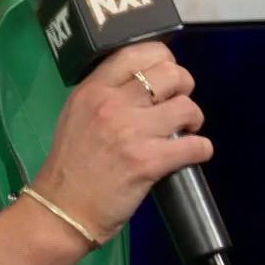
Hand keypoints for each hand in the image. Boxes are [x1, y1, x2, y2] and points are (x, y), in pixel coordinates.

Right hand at [30, 42, 212, 242]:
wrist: (62, 211)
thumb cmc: (70, 166)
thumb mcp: (77, 115)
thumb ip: (106, 94)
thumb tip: (144, 83)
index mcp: (93, 89)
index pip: (137, 53)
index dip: (163, 58)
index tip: (167, 75)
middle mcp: (113, 104)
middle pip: (170, 74)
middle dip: (184, 86)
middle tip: (179, 104)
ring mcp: (132, 132)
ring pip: (187, 107)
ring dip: (194, 118)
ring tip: (186, 130)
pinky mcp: (149, 161)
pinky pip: (195, 145)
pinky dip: (202, 149)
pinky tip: (195, 153)